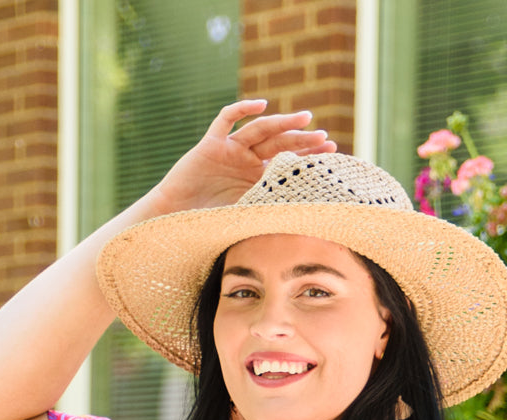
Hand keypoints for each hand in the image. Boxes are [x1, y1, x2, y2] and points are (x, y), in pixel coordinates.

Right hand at [156, 100, 336, 213]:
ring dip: (282, 122)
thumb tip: (306, 222)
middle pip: (279, 144)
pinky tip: (262, 105)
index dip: (309, 157)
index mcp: (256, 179)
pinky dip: (242, 110)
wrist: (175, 221)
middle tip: (325, 137)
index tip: (332, 154)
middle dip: (302, 139)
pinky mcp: (210, 144)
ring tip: (305, 119)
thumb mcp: (245, 220)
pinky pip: (226, 120)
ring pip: (260, 130)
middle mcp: (245, 161)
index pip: (287, 163)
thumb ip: (269, 213)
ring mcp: (229, 150)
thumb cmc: (208, 226)